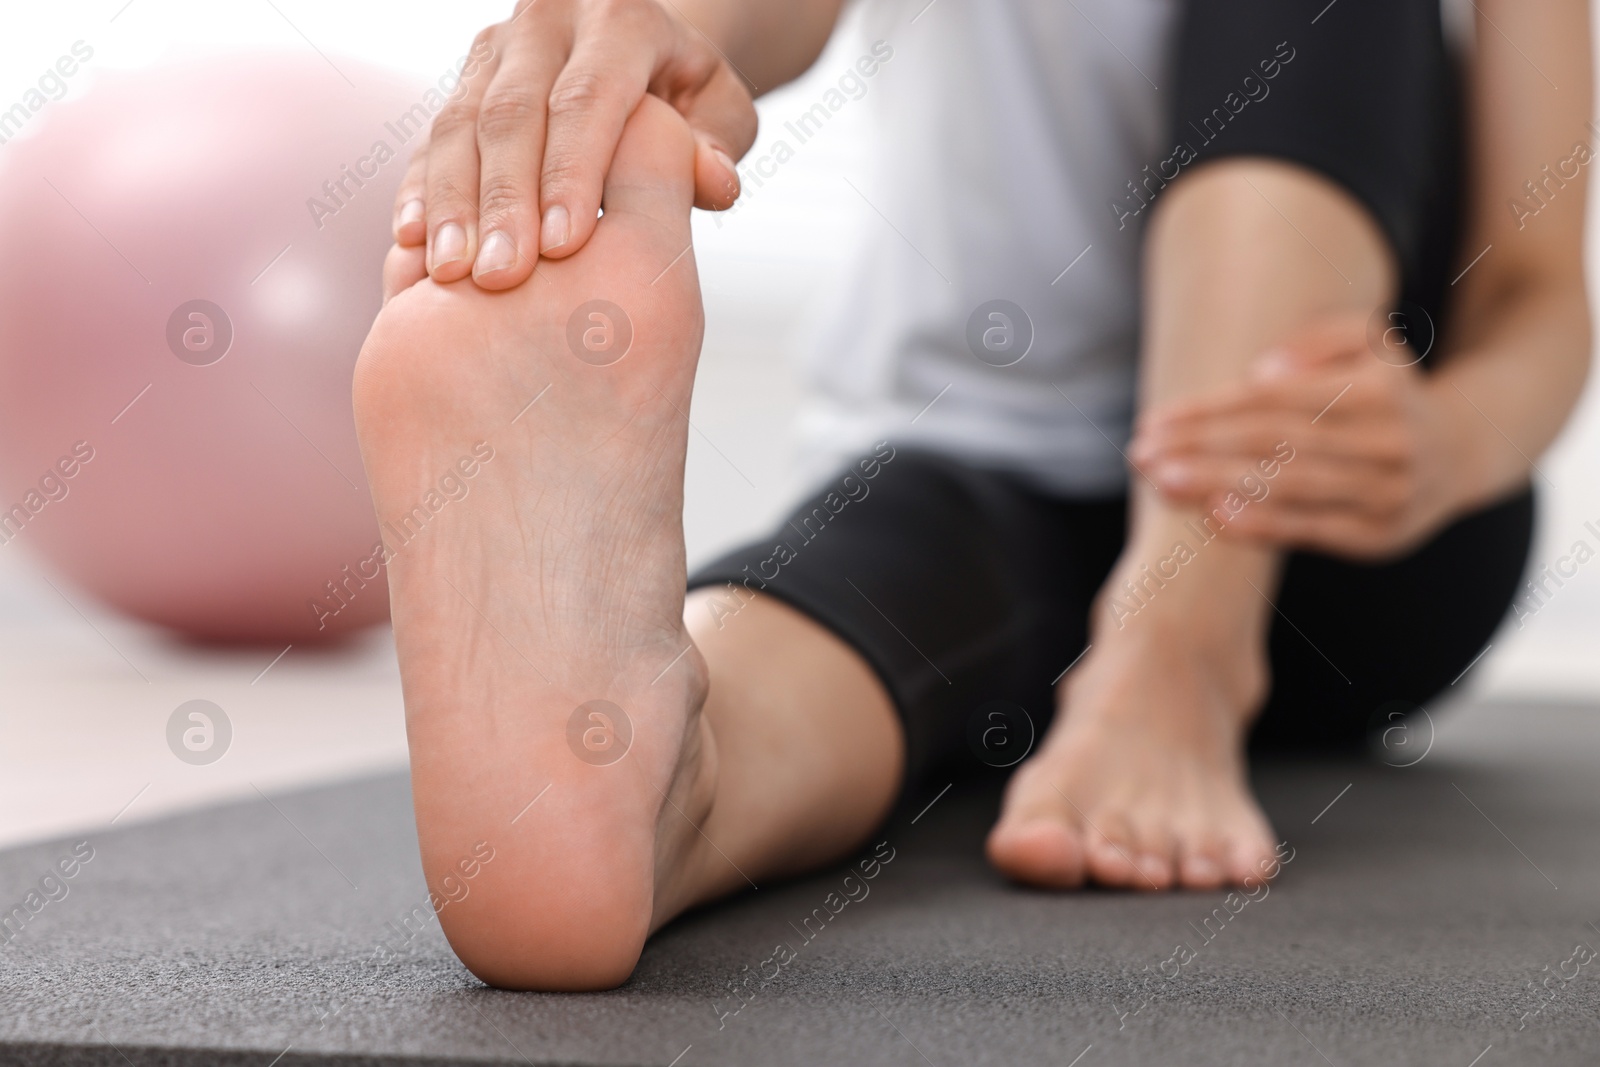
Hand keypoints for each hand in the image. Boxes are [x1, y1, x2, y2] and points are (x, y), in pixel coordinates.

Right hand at [394, 0, 755, 289]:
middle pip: (513, 114)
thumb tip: (714, 182)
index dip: (571, 172)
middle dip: (503, 199)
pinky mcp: (462, 83)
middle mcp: (548, 22)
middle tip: (499, 275)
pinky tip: (413, 245)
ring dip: (453, 204)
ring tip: (450, 273)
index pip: (587, 98)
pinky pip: (430, 141)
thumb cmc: (689, 98)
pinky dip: (421, 194)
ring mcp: (496, 51)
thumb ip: (715, 146)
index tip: (562, 246)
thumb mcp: (719, 111)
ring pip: (460, 124)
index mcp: (621, 18)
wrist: (645, 56)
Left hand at [1129, 313, 1471, 559]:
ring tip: (1162, 482)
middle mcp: (1389, 442)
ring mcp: (1388, 494)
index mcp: (1380, 388)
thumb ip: (1319, 340)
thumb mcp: (1369, 343)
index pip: (1275, 399)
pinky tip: (1215, 517)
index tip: (1156, 420)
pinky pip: (1313, 531)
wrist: (1459, 453)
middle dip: (1200, 449)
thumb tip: (1262, 370)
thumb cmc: (1385, 391)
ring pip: (1289, 488)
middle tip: (1140, 455)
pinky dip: (1263, 525)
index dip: (1210, 410)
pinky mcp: (1380, 537)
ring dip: (1217, 486)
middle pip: (1275, 443)